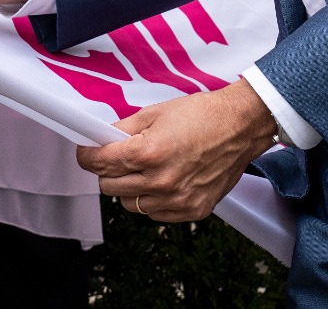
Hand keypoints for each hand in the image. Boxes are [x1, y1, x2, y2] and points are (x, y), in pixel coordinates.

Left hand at [77, 79, 276, 221]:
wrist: (240, 127)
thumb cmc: (202, 116)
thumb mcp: (155, 113)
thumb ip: (123, 130)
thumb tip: (100, 139)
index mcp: (148, 153)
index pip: (99, 163)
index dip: (87, 155)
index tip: (87, 152)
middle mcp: (161, 181)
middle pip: (109, 187)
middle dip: (107, 170)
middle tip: (118, 157)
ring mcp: (177, 200)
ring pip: (130, 204)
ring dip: (129, 188)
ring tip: (145, 169)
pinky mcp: (192, 211)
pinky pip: (154, 214)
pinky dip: (152, 200)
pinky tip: (163, 180)